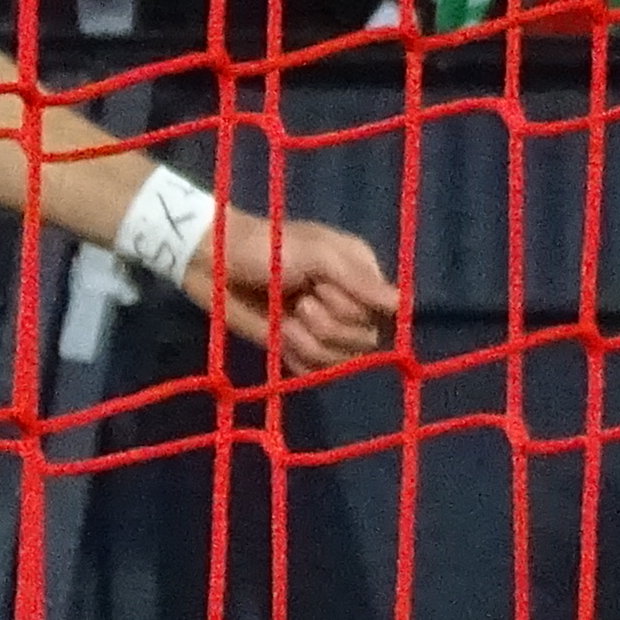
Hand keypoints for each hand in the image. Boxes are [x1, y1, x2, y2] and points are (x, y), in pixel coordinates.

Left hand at [196, 210, 399, 370]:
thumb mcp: (318, 255)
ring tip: (286, 317)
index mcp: (361, 274)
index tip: (327, 289)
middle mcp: (348, 304)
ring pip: (339, 360)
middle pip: (364, 341)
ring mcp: (322, 330)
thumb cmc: (269, 247)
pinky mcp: (296, 349)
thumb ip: (359, 281)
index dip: (355, 309)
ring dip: (308, 341)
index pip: (384, 314)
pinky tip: (279, 337)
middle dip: (329, 325)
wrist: (216, 263)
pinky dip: (295, 357)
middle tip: (301, 301)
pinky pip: (313, 373)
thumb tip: (403, 305)